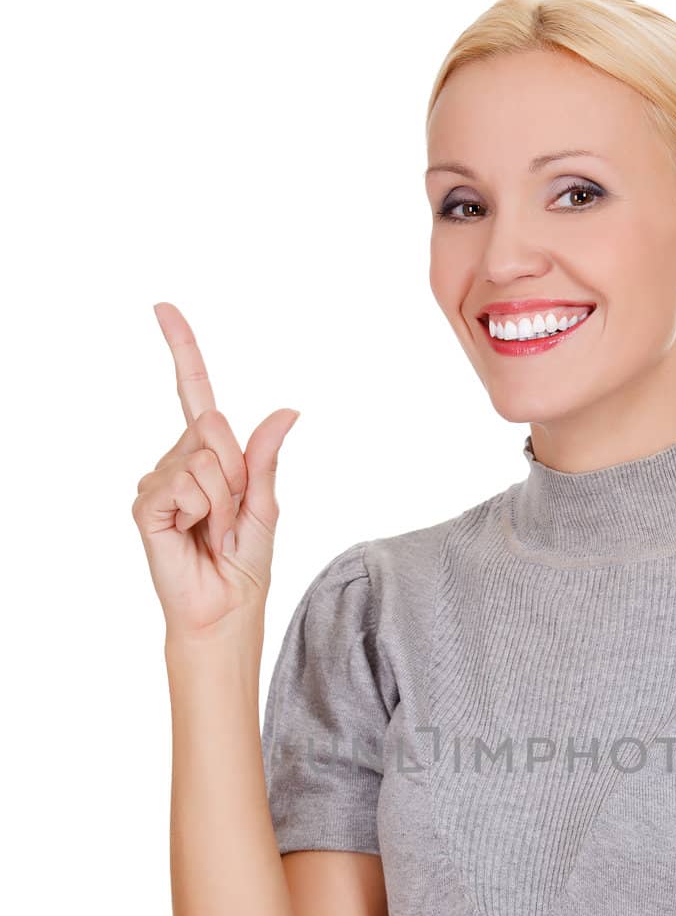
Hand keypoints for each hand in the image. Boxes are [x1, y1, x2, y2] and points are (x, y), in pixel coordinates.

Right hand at [131, 301, 299, 640]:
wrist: (226, 609)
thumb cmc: (245, 563)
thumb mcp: (266, 504)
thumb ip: (265, 457)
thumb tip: (289, 409)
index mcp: (209, 456)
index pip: (194, 393)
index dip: (182, 350)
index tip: (163, 307)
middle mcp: (179, 460)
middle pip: (215, 428)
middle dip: (238, 472)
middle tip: (233, 515)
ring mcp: (159, 481)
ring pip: (203, 458)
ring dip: (224, 498)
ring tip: (215, 529)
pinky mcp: (147, 504)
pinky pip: (184, 484)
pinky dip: (202, 509)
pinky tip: (192, 533)